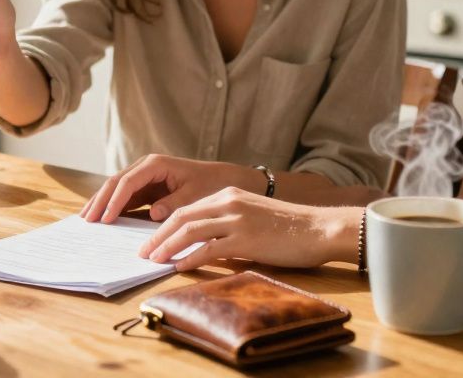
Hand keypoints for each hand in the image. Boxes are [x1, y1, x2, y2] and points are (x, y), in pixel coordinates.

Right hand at [80, 154, 247, 223]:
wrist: (220, 179)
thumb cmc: (209, 185)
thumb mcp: (194, 195)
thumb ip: (174, 204)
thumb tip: (153, 214)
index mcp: (155, 165)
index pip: (128, 181)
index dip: (115, 200)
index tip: (106, 218)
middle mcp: (145, 167)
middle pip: (115, 182)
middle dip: (100, 201)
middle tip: (86, 220)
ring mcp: (142, 177)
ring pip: (115, 189)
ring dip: (100, 203)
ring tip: (85, 219)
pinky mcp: (144, 188)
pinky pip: (123, 197)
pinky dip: (111, 207)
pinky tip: (100, 219)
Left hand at [139, 186, 357, 270]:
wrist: (319, 228)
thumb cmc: (289, 228)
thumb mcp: (252, 218)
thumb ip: (227, 227)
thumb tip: (203, 247)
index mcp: (228, 196)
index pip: (186, 209)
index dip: (164, 225)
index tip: (150, 240)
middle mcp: (228, 202)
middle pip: (181, 217)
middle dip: (158, 236)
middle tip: (142, 251)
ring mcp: (237, 220)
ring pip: (190, 230)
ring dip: (167, 246)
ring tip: (152, 260)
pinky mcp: (246, 238)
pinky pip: (209, 248)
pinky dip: (190, 258)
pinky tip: (178, 267)